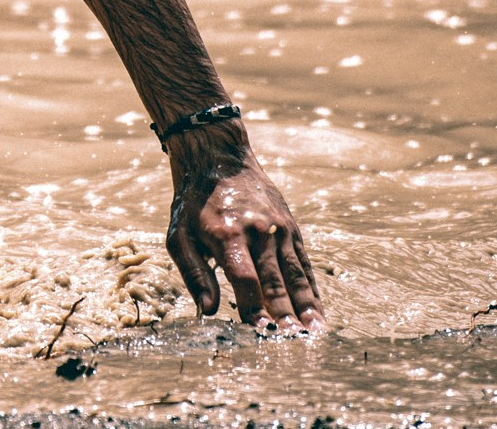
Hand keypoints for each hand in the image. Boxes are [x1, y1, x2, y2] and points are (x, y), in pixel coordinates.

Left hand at [164, 125, 323, 329]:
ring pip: (294, 274)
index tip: (261, 333)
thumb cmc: (193, 201)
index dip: (254, 307)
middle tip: (294, 341)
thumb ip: (193, 273)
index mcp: (227, 234)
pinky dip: (311, 287)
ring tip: (315, 332)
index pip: (245, 278)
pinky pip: (303, 262)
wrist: (218, 155)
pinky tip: (317, 310)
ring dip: (305, 305)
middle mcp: (258, 231)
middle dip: (284, 314)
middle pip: (274, 280)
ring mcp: (278, 228)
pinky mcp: (290, 226)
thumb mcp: (178, 234)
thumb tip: (207, 310)